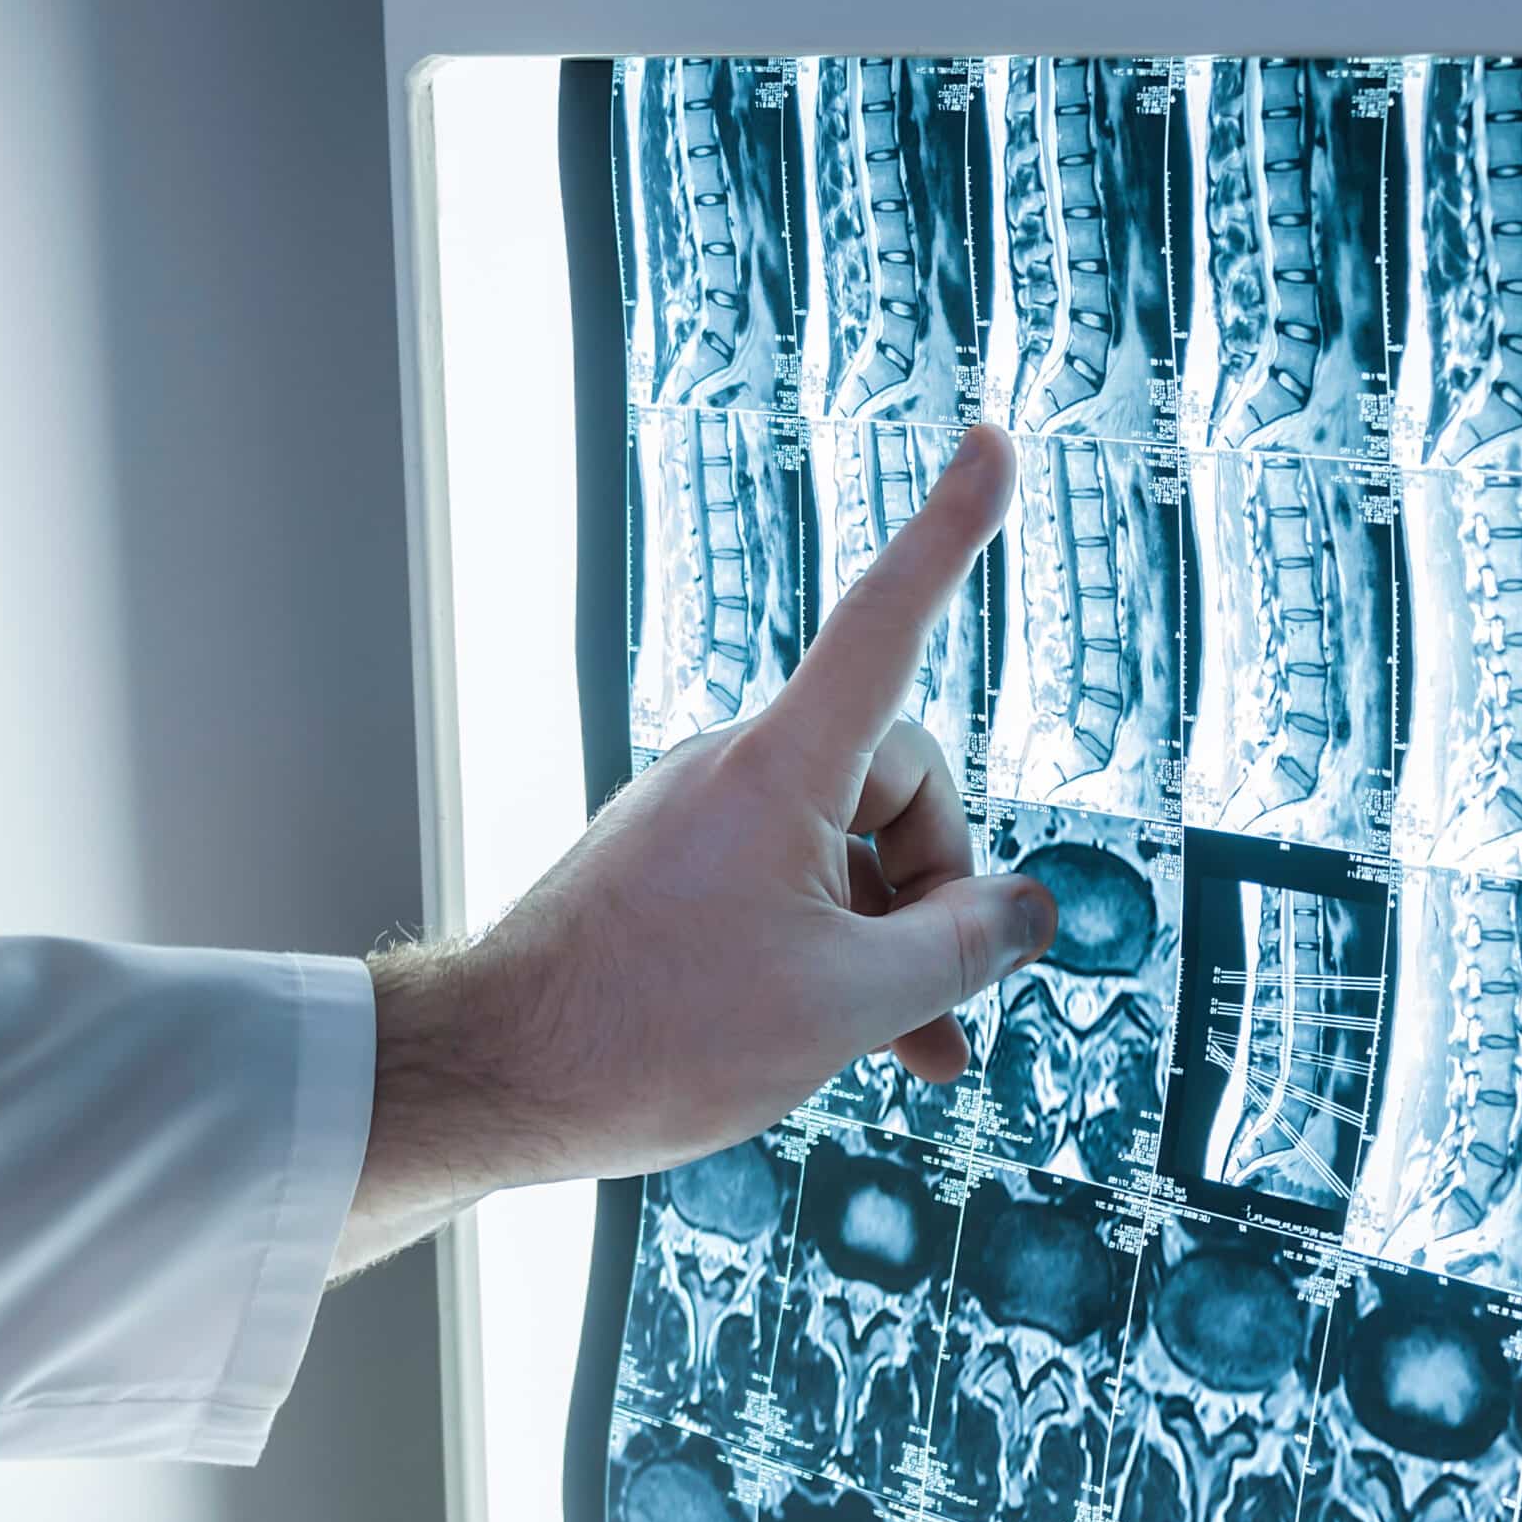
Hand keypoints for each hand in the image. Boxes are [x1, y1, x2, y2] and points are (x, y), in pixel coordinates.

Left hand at [337, 425, 1055, 1273]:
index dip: (950, 532)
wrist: (494, 1078)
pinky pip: (783, 884)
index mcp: (780, 769)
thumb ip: (961, 949)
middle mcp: (736, 773)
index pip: (887, 620)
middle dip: (936, 887)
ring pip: (842, 849)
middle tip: (936, 1002)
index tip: (988, 442)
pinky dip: (826, 950)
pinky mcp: (671, 871)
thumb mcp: (847, 1003)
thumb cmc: (654, 1032)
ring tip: (910, 1055)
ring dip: (888, 942)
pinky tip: (842, 1037)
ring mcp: (699, 821)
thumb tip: (1026, 913)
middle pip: (894, 781)